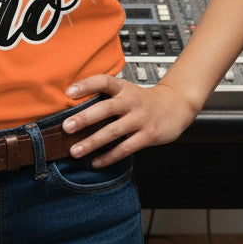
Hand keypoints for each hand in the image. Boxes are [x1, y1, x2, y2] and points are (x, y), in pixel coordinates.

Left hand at [62, 75, 200, 167]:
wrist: (175, 106)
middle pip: (106, 109)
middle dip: (85, 118)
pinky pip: (126, 148)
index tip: (69, 91)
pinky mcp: (148, 136)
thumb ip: (105, 98)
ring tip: (75, 151)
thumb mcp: (126, 92)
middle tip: (66, 127)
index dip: (86, 85)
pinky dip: (109, 157)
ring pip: (113, 132)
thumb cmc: (142, 101)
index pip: (103, 81)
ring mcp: (140, 119)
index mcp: (123, 88)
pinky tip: (96, 162)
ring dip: (92, 142)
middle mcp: (131, 102)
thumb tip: (73, 108)